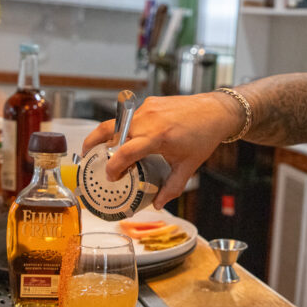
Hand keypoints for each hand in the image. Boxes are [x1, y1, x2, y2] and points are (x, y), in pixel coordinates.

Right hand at [82, 93, 243, 208]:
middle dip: (95, 145)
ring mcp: (148, 109)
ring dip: (108, 135)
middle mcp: (149, 120)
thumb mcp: (188, 166)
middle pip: (111, 132)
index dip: (113, 166)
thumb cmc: (204, 136)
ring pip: (118, 122)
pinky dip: (124, 128)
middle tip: (89, 159)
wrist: (216, 112)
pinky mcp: (150, 103)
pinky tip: (126, 138)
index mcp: (158, 137)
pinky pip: (130, 116)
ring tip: (102, 149)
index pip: (125, 152)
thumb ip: (172, 188)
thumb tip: (158, 204)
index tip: (111, 177)